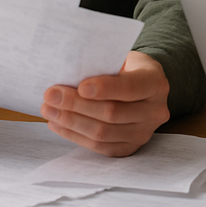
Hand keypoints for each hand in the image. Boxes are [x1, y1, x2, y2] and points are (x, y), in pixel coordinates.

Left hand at [41, 51, 169, 155]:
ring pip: (102, 133)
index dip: (104, 88)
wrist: (144, 88)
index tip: (79, 86)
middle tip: (51, 95)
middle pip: (112, 113)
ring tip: (49, 110)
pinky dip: (74, 136)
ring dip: (70, 122)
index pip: (130, 87)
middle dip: (77, 105)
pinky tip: (58, 124)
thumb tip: (69, 73)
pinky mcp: (130, 148)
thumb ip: (103, 65)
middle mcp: (155, 111)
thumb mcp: (123, 58)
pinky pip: (99, 147)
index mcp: (156, 83)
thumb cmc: (127, 68)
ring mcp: (144, 133)